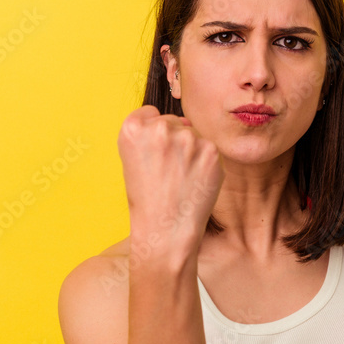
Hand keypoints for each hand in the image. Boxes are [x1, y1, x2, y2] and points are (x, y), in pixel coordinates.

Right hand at [117, 105, 223, 242]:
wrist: (166, 230)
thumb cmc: (147, 199)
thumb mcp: (132, 160)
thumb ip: (148, 135)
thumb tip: (182, 122)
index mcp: (132, 128)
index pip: (148, 113)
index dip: (151, 135)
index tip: (151, 154)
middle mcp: (159, 128)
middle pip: (172, 121)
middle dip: (172, 141)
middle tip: (167, 171)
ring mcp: (187, 138)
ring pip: (192, 134)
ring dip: (190, 150)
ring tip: (180, 178)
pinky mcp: (211, 150)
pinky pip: (208, 148)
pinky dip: (205, 162)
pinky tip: (195, 181)